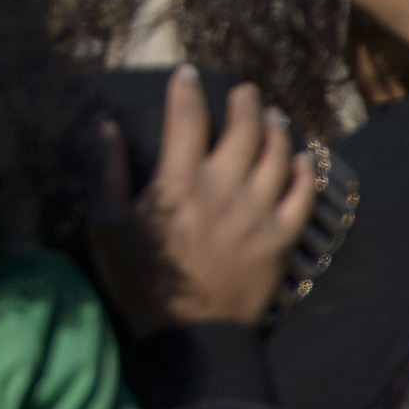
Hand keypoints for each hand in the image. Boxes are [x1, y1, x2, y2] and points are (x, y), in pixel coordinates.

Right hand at [86, 71, 314, 335]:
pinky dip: (304, 174)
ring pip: (277, 157)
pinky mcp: (281, 239)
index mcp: (179, 181)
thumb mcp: (106, 224)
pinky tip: (302, 160)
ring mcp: (259, 213)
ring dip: (277, 131)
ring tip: (275, 116)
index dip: (187, 91)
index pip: (187, 119)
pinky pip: (303, 198)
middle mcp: (225, 188)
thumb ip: (107, 170)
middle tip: (245, 90)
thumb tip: (103, 125)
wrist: (189, 334)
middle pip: (243, 131)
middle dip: (245, 103)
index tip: (187, 73)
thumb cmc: (140, 279)